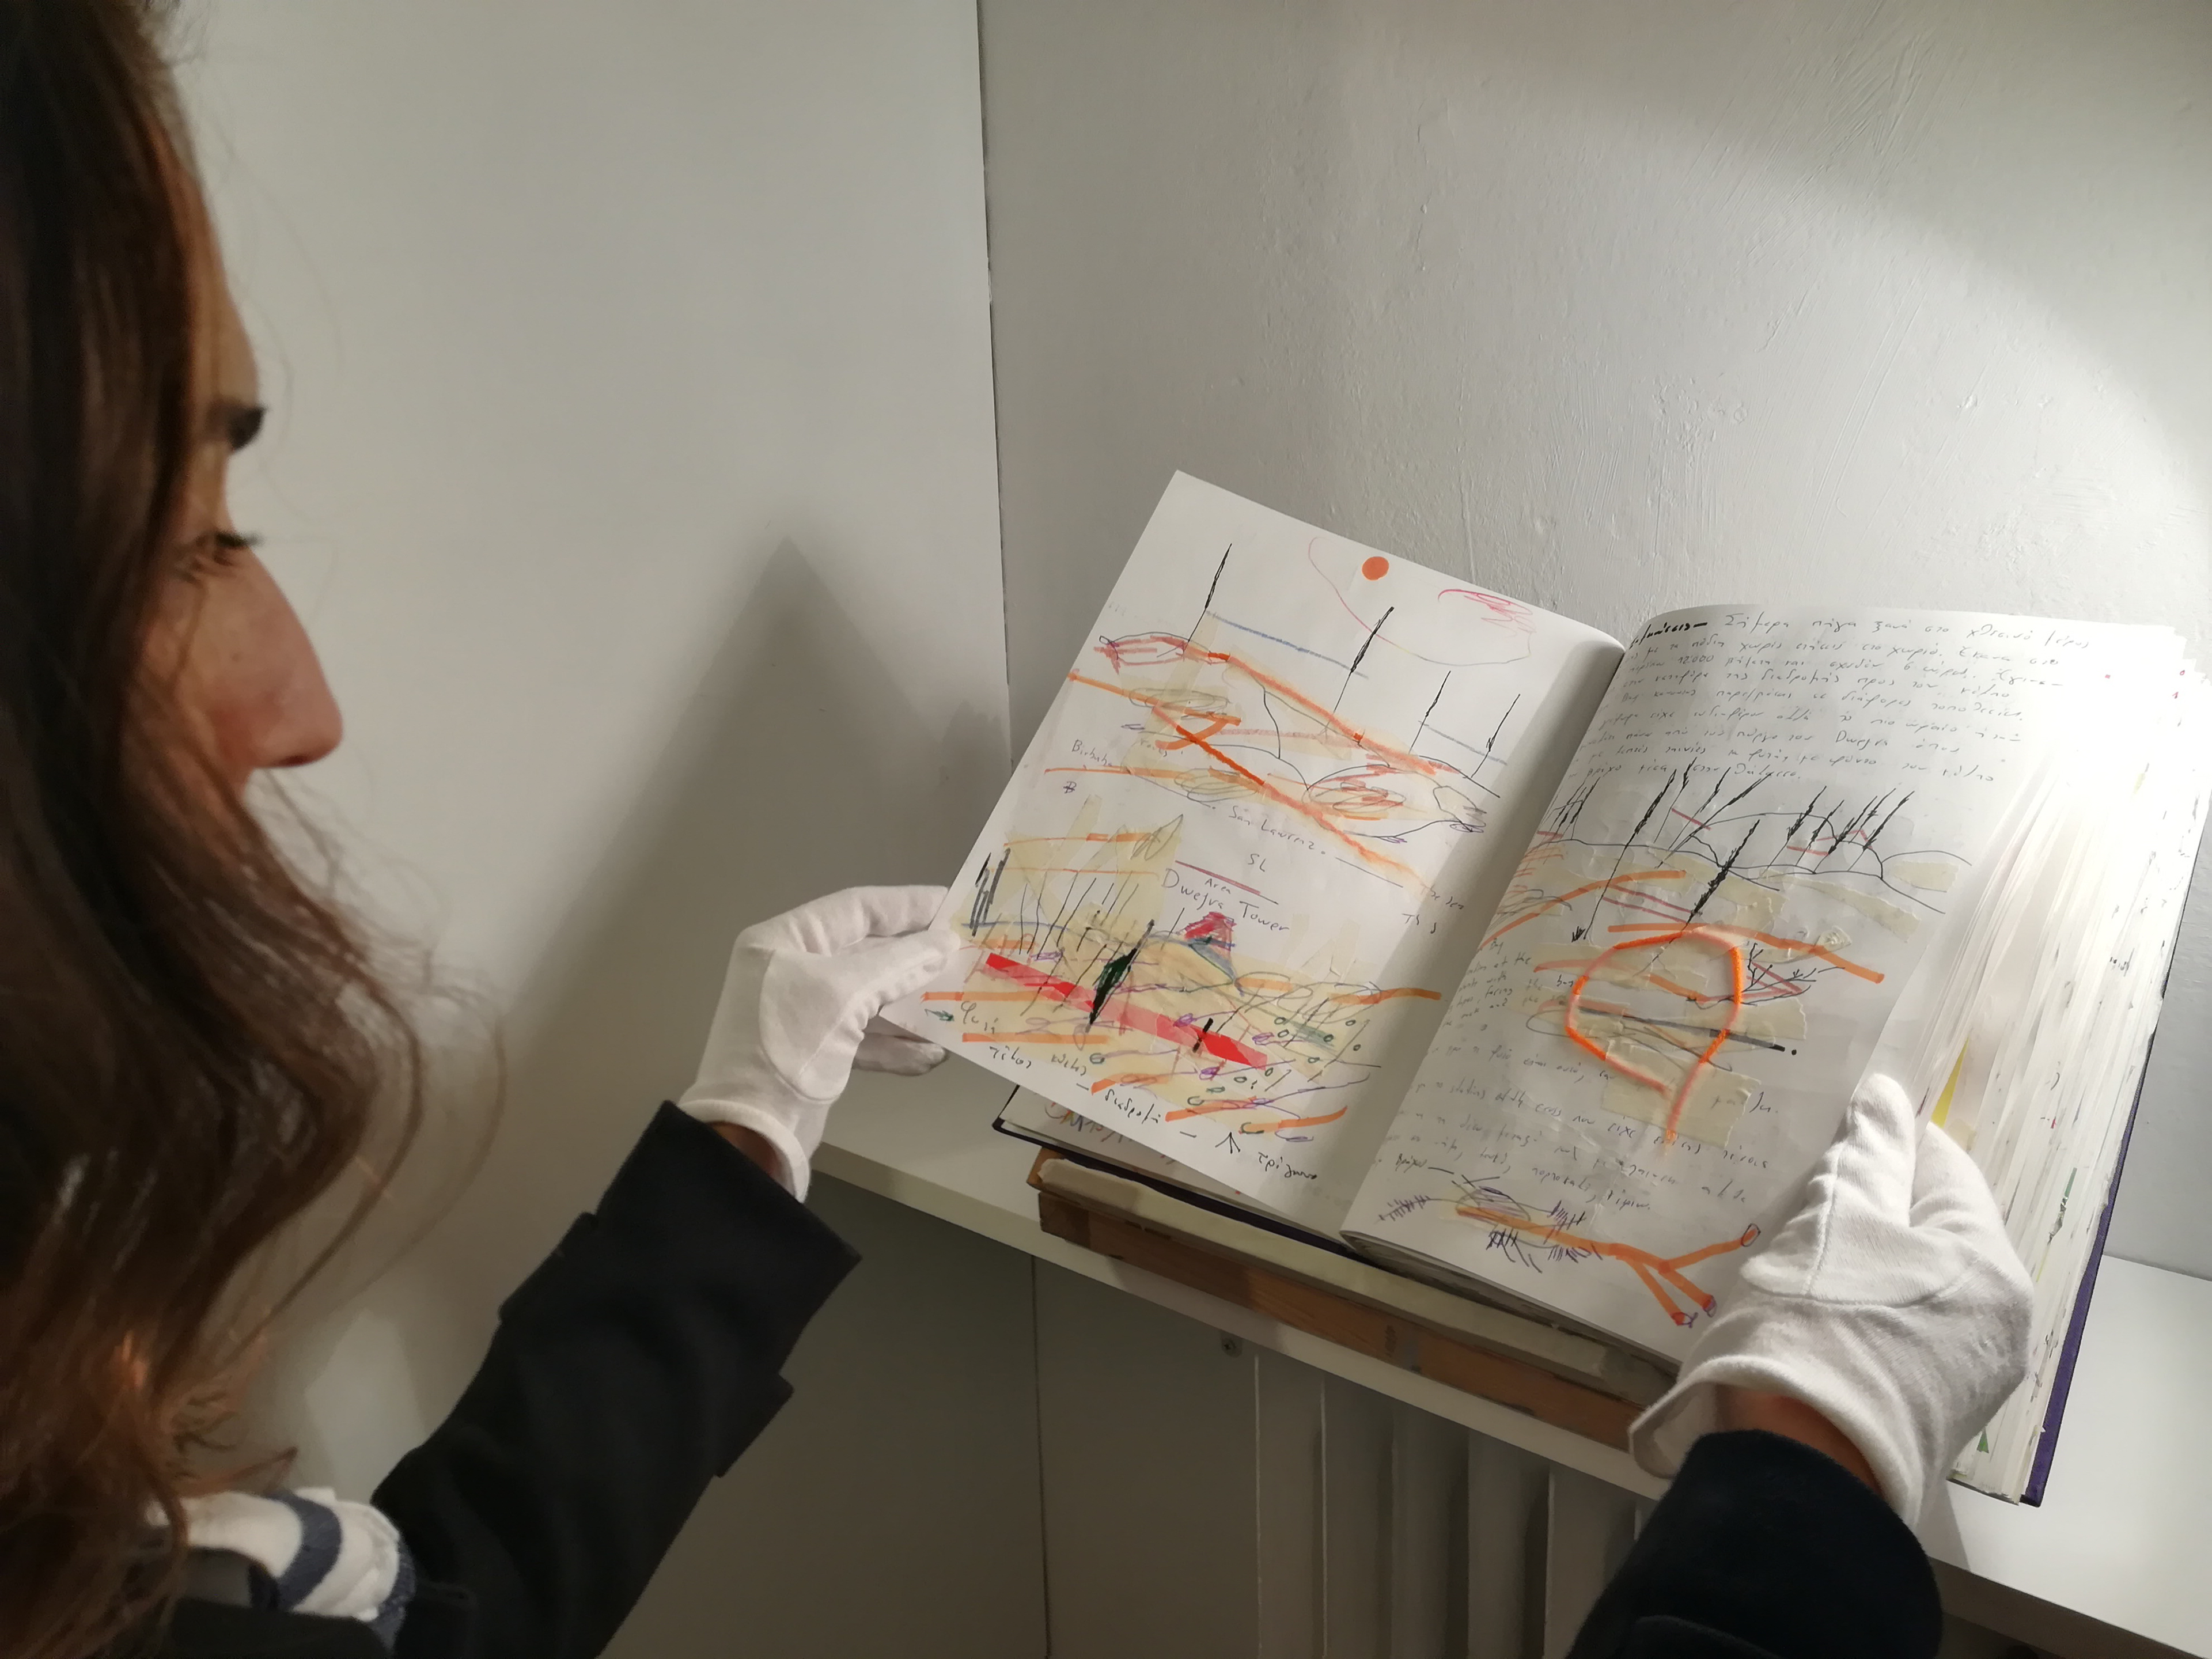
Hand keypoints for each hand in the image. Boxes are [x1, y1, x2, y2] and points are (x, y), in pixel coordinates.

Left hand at [680, 886, 955, 1198]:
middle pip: (867, 953)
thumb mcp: (844, 993)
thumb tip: (945, 943)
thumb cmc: (788, 1044)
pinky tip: (930, 1056)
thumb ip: (898, 963)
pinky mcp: (818, 1052)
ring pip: (871, 998)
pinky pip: (865, 1038)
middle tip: (965, 957)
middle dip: (915, 960)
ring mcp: (805, 1013)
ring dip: (912, 1007)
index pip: (856, 908)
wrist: (750, 1130)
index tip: (953, 905)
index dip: (907, 905)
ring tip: (956, 1008)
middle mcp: (793, 969)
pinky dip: (896, 1045)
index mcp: (785, 940)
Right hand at [1629, 1073, 2031, 1521]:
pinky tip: (1807, 1317)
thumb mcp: (1834, 1216)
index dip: (1881, 1144)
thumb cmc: (1818, 1320)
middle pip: (1928, 1234)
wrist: (1793, 1466)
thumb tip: (1888, 1097)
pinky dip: (1856, 1316)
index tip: (1822, 1144)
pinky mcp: (1922, 1416)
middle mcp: (1997, 1325)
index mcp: (1990, 1266)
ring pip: (1907, 1289)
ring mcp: (1963, 1380)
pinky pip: (1894, 1337)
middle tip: (1797, 1203)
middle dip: (1865, 1211)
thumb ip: (1867, 1152)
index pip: (1942, 1169)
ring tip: (1792, 1259)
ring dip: (1855, 1267)